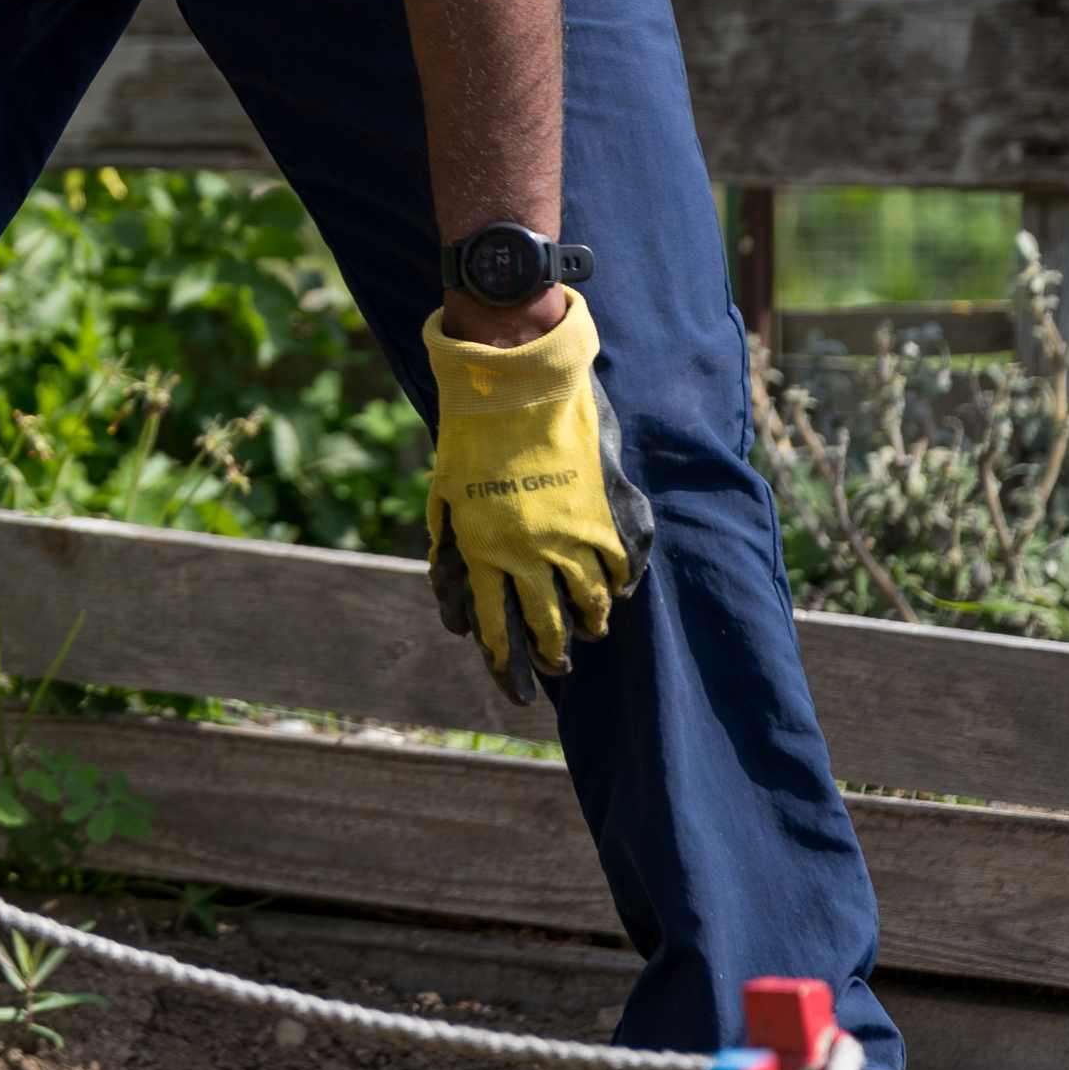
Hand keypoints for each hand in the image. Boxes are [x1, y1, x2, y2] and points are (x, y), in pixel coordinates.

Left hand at [421, 294, 653, 700]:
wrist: (513, 380)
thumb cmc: (468, 436)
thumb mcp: (445, 497)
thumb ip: (453, 551)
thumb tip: (459, 607)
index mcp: (483, 548)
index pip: (496, 626)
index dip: (507, 663)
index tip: (517, 689)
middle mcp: (529, 550)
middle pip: (547, 624)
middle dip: (552, 655)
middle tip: (558, 669)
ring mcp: (572, 532)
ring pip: (591, 602)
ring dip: (591, 623)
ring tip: (589, 631)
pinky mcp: (605, 510)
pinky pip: (623, 566)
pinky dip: (622, 584)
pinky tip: (618, 590)